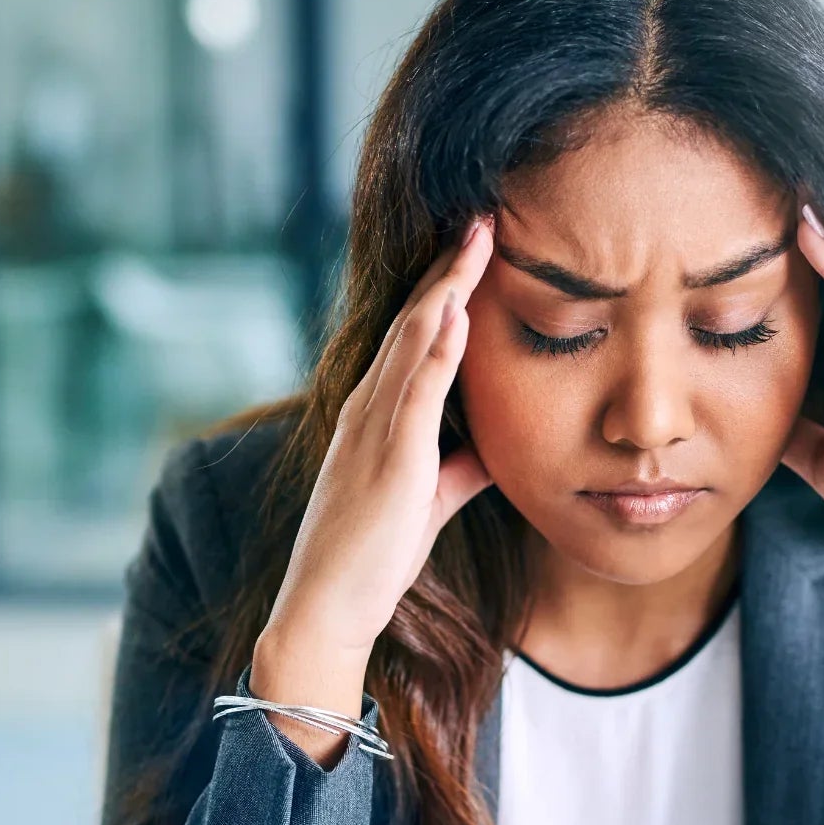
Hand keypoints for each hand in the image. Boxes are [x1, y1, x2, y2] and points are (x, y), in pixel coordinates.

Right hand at [252, 216, 498, 736]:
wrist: (327, 608)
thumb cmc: (371, 558)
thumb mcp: (428, 502)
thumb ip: (461, 469)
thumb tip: (496, 447)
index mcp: (377, 415)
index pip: (415, 336)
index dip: (446, 288)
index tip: (478, 247)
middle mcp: (369, 409)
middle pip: (414, 321)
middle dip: (449, 268)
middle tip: (483, 216)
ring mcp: (375, 431)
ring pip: (413, 342)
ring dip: (447, 288)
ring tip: (478, 239)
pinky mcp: (388, 461)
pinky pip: (416, 394)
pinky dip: (438, 351)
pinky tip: (458, 313)